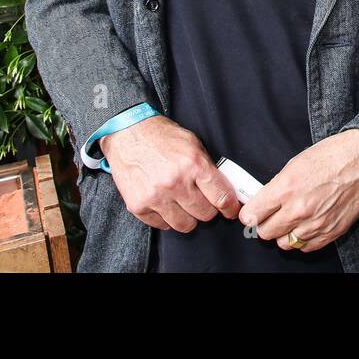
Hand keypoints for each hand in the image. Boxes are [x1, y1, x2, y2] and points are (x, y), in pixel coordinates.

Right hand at [99, 116, 241, 232]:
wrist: (128, 134)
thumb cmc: (161, 137)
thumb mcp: (192, 144)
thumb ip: (208, 167)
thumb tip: (225, 188)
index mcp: (193, 164)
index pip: (221, 197)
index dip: (230, 207)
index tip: (230, 210)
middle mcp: (175, 182)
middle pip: (204, 214)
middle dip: (207, 209)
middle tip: (202, 200)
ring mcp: (155, 196)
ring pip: (184, 225)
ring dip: (187, 216)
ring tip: (183, 203)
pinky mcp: (138, 206)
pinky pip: (161, 225)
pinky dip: (166, 218)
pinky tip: (165, 203)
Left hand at [237, 129, 358, 252]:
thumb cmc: (332, 155)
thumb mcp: (295, 164)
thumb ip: (277, 187)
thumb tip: (263, 203)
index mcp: (286, 188)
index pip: (252, 215)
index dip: (250, 214)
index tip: (252, 213)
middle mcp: (299, 209)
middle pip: (265, 233)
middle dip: (265, 224)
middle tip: (271, 216)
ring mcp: (316, 223)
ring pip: (284, 244)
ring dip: (284, 234)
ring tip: (291, 221)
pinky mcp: (332, 231)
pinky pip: (306, 247)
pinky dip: (303, 239)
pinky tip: (306, 225)